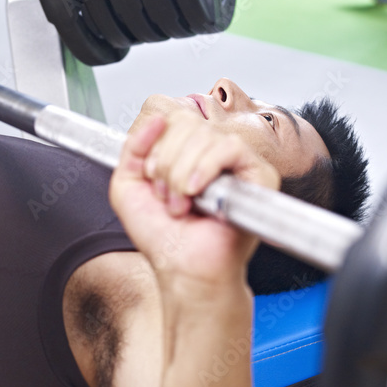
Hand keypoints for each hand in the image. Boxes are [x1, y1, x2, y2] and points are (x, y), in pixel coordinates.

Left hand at [109, 112, 278, 290]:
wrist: (184, 269)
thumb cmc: (164, 237)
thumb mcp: (128, 186)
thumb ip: (133, 147)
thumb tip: (157, 118)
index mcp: (187, 151)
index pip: (173, 118)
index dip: (157, 148)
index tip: (153, 180)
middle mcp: (213, 152)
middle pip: (186, 123)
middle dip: (166, 165)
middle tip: (169, 197)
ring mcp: (237, 162)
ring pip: (204, 135)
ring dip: (182, 174)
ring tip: (184, 203)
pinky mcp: (259, 174)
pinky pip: (230, 148)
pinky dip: (206, 169)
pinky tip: (199, 193)